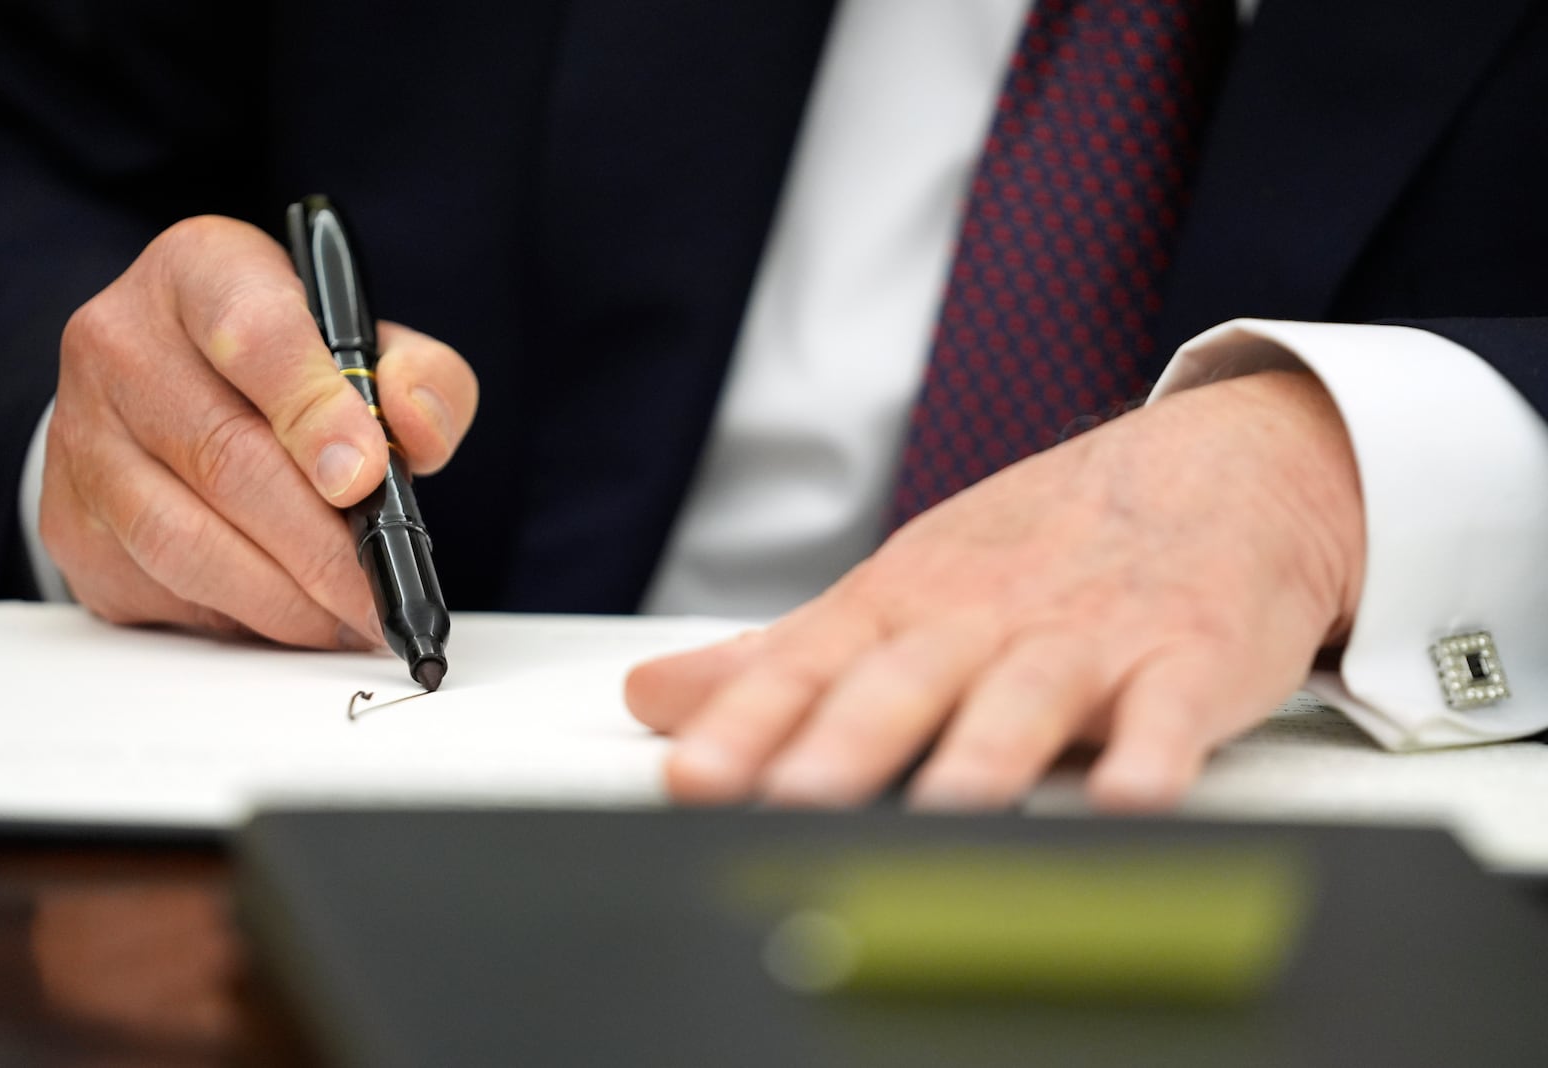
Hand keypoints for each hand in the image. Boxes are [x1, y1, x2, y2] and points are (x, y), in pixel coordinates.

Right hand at [41, 216, 477, 646]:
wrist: (188, 387)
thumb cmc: (295, 369)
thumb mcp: (374, 348)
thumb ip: (423, 381)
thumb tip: (415, 432)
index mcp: (203, 273)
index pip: (254, 334)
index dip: (314, 412)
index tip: (366, 478)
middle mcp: (120, 342)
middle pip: (223, 458)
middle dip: (318, 545)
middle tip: (379, 591)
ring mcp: (81, 434)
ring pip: (181, 540)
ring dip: (281, 598)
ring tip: (346, 618)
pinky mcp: (69, 520)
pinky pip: (157, 589)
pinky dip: (236, 617)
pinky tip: (289, 615)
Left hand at [627, 370, 1364, 810]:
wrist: (1220, 467)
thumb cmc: (1041, 545)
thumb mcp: (901, 588)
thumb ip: (782, 658)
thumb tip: (653, 696)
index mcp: (904, 604)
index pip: (807, 667)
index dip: (747, 725)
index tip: (691, 781)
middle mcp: (983, 618)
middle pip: (904, 683)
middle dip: (844, 747)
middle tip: (791, 806)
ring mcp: (1087, 637)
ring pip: (1026, 697)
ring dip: (986, 755)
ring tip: (951, 813)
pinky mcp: (1188, 658)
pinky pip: (1170, 711)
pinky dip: (1155, 754)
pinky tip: (1134, 801)